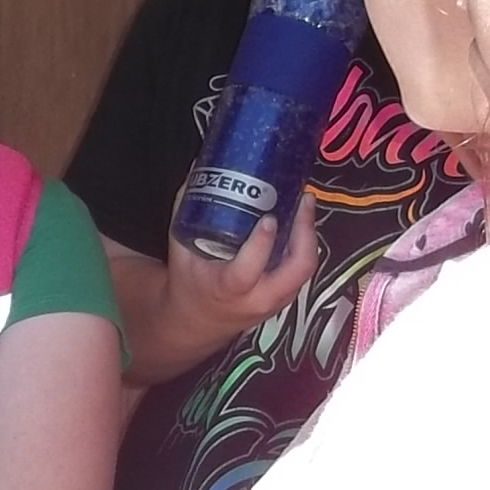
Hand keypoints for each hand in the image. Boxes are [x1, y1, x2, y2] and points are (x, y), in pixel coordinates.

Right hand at [115, 192, 323, 386]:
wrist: (198, 321)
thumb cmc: (189, 282)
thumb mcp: (180, 249)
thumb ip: (186, 211)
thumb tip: (198, 169)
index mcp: (227, 289)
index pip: (248, 271)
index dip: (262, 246)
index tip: (268, 219)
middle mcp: (257, 298)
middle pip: (296, 271)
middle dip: (305, 234)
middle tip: (303, 201)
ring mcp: (276, 299)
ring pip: (305, 268)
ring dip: (309, 235)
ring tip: (304, 203)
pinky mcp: (286, 295)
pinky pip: (302, 268)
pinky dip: (305, 243)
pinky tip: (301, 219)